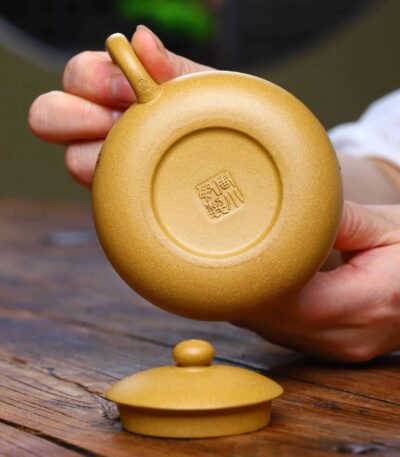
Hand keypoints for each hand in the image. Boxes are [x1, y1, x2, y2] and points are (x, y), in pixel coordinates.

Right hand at [28, 25, 211, 187]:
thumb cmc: (210, 116)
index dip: (96, 82)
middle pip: (49, 115)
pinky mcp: (115, 190)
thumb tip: (141, 39)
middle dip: (77, 117)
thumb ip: (167, 64)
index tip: (129, 93)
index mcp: (113, 87)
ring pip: (71, 157)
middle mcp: (100, 121)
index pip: (78, 75)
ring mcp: (104, 157)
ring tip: (136, 155)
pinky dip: (115, 183)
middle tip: (117, 125)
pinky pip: (99, 190)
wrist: (233, 156)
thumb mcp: (194, 86)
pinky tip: (143, 178)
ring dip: (99, 155)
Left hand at [235, 201, 399, 361]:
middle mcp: (348, 336)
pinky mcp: (328, 349)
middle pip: (268, 319)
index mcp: (368, 302)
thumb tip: (285, 214)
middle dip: (241, 287)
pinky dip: (263, 307)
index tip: (233, 250)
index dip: (253, 279)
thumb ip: (335, 219)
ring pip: (268, 329)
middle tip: (224, 250)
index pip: (289, 300)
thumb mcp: (384, 226)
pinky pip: (279, 331)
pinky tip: (261, 283)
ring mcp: (337, 349)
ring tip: (238, 264)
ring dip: (248, 298)